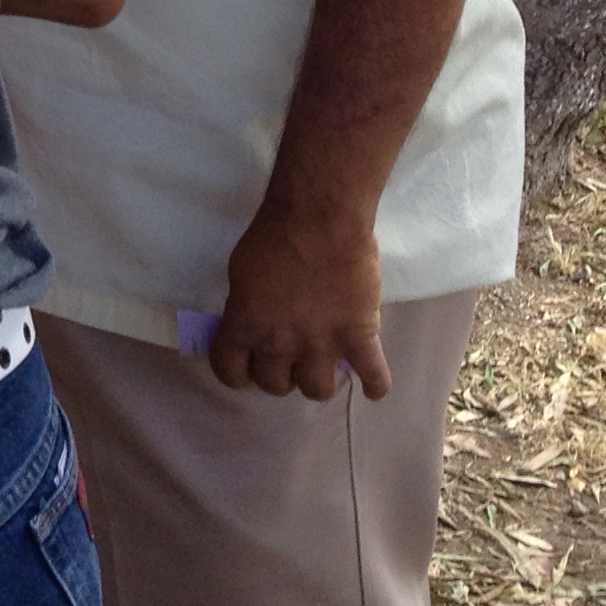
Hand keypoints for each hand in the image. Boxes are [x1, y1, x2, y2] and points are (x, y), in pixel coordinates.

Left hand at [209, 196, 388, 400]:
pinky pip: (374, 376)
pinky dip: (375, 385)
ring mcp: (322, 344)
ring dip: (317, 380)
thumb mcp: (241, 270)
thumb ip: (246, 304)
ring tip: (323, 364)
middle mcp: (280, 343)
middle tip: (289, 356)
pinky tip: (372, 385)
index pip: (229, 371)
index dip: (237, 372)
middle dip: (280, 374)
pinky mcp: (359, 337)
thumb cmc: (274, 233)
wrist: (320, 216)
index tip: (246, 365)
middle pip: (275, 385)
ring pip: (317, 390)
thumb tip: (254, 320)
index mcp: (246, 324)